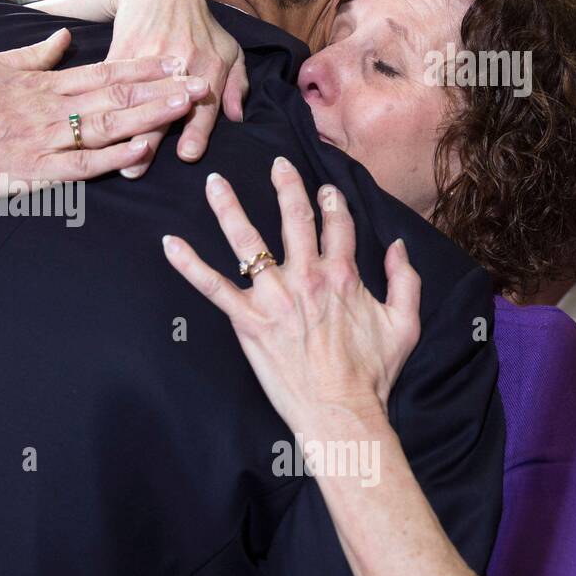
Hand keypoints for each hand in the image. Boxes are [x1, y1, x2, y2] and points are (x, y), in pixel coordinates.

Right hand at [0, 27, 207, 196]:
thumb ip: (35, 53)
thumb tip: (65, 37)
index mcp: (45, 82)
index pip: (106, 69)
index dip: (144, 65)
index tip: (175, 58)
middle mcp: (53, 107)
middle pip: (118, 94)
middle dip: (162, 87)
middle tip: (200, 79)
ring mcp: (48, 140)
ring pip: (110, 125)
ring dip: (151, 115)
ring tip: (186, 107)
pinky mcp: (38, 172)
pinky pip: (85, 165)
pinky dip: (116, 157)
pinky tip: (145, 150)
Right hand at [108, 0, 248, 176]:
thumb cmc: (201, 26)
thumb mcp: (229, 51)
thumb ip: (235, 86)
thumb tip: (238, 118)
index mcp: (210, 66)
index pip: (204, 106)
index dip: (197, 132)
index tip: (188, 155)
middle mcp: (182, 61)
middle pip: (164, 107)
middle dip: (150, 140)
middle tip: (136, 170)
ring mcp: (151, 55)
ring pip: (135, 99)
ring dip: (121, 131)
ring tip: (112, 157)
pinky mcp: (124, 50)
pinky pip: (114, 81)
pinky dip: (104, 105)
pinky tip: (94, 126)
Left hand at [161, 158, 420, 435]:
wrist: (341, 412)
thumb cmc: (372, 375)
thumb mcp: (405, 324)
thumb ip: (405, 281)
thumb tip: (398, 247)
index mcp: (344, 275)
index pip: (338, 225)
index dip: (333, 203)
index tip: (326, 188)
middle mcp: (307, 277)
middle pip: (294, 218)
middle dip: (285, 186)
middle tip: (276, 164)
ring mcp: (274, 297)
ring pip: (247, 241)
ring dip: (228, 208)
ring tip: (213, 183)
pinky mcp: (248, 320)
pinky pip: (212, 286)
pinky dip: (189, 264)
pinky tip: (169, 243)